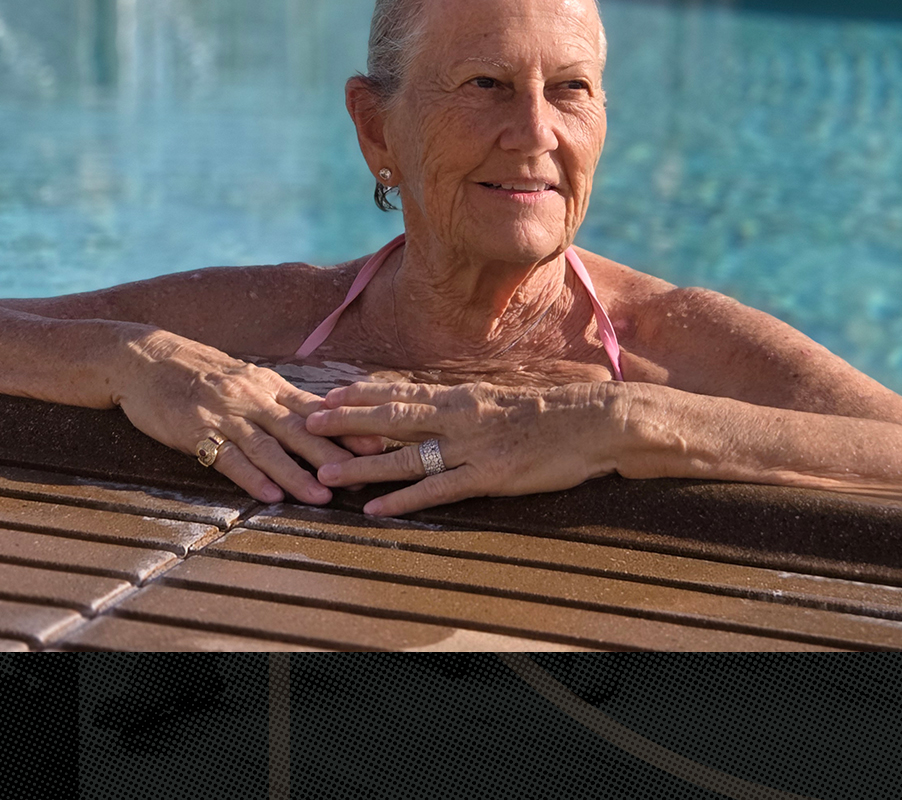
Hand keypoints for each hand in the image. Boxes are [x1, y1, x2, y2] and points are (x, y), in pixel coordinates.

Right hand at [121, 337, 354, 504]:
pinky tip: (269, 495)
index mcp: (268, 386)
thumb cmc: (198, 372)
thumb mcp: (244, 380)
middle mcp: (252, 398)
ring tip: (322, 496)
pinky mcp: (197, 431)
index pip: (315, 409)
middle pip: (300, 429)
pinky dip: (251, 477)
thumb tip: (320, 418)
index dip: (347, 428)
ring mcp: (225, 414)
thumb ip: (278, 401)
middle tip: (364, 474)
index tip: (378, 443)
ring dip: (297, 474)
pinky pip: (228, 457)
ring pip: (268, 447)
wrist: (145, 359)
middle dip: (334, 454)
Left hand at [302, 381, 621, 516]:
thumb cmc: (555, 415)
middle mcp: (459, 416)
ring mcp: (471, 446)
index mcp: (463, 397)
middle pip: (391, 417)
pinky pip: (436, 489)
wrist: (595, 422)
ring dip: (362, 465)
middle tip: (306, 424)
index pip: (401, 392)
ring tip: (325, 472)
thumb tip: (443, 407)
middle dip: (346, 421)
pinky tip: (375, 509)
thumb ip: (470, 406)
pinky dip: (402, 499)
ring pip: (405, 455)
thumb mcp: (505, 401)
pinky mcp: (488, 475)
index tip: (326, 396)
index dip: (360, 396)